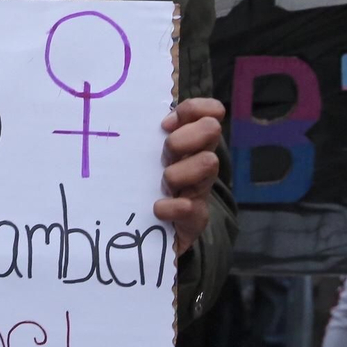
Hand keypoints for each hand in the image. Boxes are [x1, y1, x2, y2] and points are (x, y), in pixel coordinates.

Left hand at [157, 98, 223, 253]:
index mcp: (189, 142)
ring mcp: (201, 190)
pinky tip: (158, 209)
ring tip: (162, 185)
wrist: (148, 236)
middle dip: (184, 137)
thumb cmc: (144, 187)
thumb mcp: (145, 157)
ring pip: (208, 163)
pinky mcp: (196, 220)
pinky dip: (172, 207)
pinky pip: (194, 208)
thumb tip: (133, 110)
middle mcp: (200, 161)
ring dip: (178, 172)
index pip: (209, 111)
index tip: (164, 125)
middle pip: (212, 129)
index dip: (191, 110)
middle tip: (164, 155)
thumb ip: (145, 134)